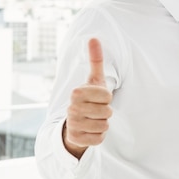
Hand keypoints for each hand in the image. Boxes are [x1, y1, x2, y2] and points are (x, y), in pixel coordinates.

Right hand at [64, 38, 112, 158]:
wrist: (76, 122)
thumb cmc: (90, 98)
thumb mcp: (94, 79)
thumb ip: (95, 60)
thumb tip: (93, 38)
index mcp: (76, 92)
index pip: (106, 96)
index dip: (107, 97)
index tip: (99, 97)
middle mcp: (71, 109)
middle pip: (107, 112)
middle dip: (106, 112)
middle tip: (97, 109)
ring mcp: (72, 125)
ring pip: (104, 126)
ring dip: (103, 124)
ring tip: (94, 119)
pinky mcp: (76, 140)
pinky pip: (99, 139)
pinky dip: (99, 136)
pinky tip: (90, 131)